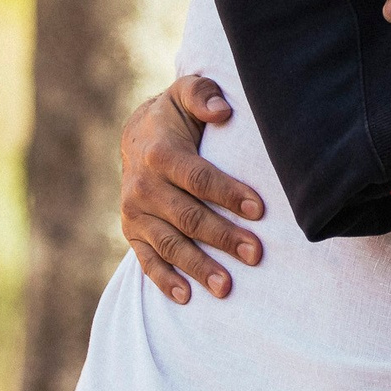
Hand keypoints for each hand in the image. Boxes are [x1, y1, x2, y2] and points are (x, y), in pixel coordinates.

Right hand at [120, 75, 267, 302]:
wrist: (138, 134)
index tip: (259, 210)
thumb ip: (204, 95)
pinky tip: (187, 297)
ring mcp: (135, 212)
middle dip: (223, 237)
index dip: (228, 194)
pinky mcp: (131, 231)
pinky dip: (165, 280)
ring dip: (198, 267)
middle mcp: (143, 186)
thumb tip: (223, 110)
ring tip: (226, 287)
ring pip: (170, 244)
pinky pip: (147, 260)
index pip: (199, 178)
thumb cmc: (176, 116)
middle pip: (188, 217)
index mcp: (160, 154)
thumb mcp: (187, 93)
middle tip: (256, 254)